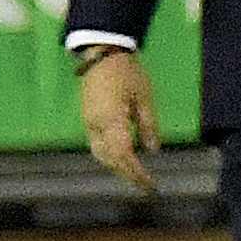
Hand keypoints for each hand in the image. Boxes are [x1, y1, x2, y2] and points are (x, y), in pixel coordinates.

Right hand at [75, 47, 158, 190]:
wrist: (102, 54)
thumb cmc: (127, 73)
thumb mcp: (144, 97)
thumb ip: (148, 125)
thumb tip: (153, 150)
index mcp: (112, 120)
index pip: (124, 155)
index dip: (136, 172)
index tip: (150, 184)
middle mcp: (96, 125)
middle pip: (110, 159)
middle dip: (127, 174)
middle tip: (145, 185)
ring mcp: (89, 122)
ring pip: (100, 154)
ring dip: (117, 167)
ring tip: (134, 175)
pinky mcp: (87, 119)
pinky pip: (97, 145)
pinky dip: (110, 156)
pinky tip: (122, 159)